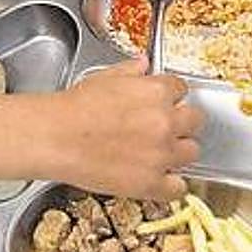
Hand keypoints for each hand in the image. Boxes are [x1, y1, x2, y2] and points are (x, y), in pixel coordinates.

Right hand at [43, 57, 202, 200]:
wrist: (55, 137)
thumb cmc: (73, 108)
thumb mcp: (103, 78)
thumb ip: (130, 71)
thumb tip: (143, 64)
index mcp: (156, 91)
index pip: (182, 88)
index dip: (171, 95)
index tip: (164, 100)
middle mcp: (166, 122)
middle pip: (195, 120)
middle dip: (182, 121)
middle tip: (164, 126)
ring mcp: (161, 154)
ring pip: (192, 152)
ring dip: (179, 150)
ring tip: (159, 151)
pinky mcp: (151, 183)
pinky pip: (179, 187)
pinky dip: (171, 184)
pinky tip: (157, 177)